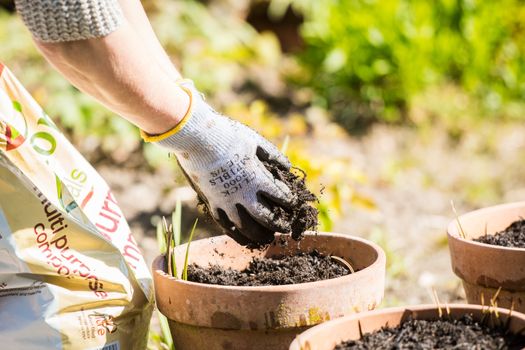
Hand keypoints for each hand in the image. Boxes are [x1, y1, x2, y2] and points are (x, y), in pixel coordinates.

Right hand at [145, 82, 295, 245]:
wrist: (196, 138)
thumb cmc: (228, 136)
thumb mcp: (255, 141)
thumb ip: (273, 155)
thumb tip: (287, 167)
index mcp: (256, 178)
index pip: (279, 196)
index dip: (289, 202)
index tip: (295, 206)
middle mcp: (242, 194)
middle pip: (265, 217)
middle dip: (278, 224)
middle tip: (287, 229)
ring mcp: (225, 202)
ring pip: (245, 227)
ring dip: (259, 235)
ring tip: (268, 240)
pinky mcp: (211, 203)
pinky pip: (225, 226)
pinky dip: (236, 235)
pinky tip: (244, 241)